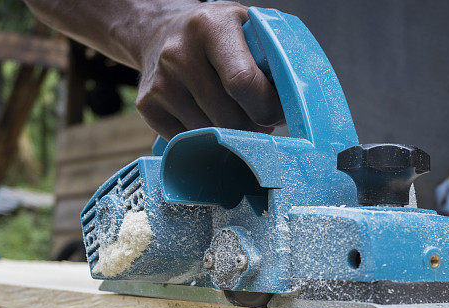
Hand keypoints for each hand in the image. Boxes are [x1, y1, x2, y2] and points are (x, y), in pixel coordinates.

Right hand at [135, 1, 282, 138]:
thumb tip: (301, 100)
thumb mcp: (247, 26)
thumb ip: (274, 55)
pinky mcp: (147, 106)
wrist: (161, 32)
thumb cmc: (217, 34)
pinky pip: (188, 140)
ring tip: (234, 114)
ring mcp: (161, 82)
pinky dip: (205, 138)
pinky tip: (208, 117)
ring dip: (230, 134)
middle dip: (253, 125)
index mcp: (210, 26)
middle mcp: (179, 53)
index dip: (267, 107)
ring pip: (210, 134)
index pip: (243, 82)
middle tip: (258, 116)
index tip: (277, 112)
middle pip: (229, 117)